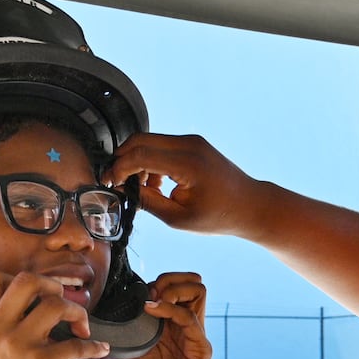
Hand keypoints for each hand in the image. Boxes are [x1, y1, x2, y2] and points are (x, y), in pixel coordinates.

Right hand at [0, 269, 109, 358]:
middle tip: (62, 304)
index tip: (35, 295)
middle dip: (52, 286)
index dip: (19, 279)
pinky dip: (93, 345)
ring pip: (55, 304)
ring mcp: (16, 345)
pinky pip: (75, 343)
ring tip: (81, 328)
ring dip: (76, 312)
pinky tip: (99, 349)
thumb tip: (4, 308)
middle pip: (27, 281)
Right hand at [106, 132, 262, 236]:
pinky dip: (151, 161)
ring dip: (137, 162)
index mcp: (188, 163)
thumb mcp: (178, 218)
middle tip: (116, 182)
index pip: (140, 155)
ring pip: (149, 141)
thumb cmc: (220, 215)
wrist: (249, 205)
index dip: (119, 169)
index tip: (109, 183)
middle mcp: (189, 144)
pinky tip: (156, 185)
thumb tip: (125, 191)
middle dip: (122, 160)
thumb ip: (148, 202)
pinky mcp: (192, 144)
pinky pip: (161, 146)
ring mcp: (192, 141)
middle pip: (140, 140)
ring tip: (143, 190)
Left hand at [112, 272, 211, 358]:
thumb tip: (90, 332)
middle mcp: (186, 325)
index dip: (156, 282)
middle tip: (148, 292)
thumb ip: (116, 343)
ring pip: (197, 290)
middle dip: (168, 278)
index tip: (135, 294)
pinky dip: (168, 308)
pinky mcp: (200, 347)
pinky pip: (189, 317)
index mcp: (172, 325)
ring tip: (153, 300)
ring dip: (173, 288)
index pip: (175, 287)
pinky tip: (150, 311)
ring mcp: (195, 334)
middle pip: (191, 282)